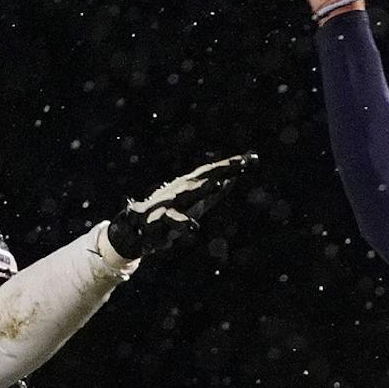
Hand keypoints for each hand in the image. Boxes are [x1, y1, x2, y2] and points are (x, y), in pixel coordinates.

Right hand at [103, 154, 255, 261]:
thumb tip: (231, 180)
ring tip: (221, 184)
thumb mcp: (195, 203)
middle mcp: (182, 190)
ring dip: (205, 189)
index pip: (214, 171)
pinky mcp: (160, 221)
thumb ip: (213, 193)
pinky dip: (182, 224)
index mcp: (190, 185)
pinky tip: (193, 227)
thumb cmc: (169, 214)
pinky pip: (173, 222)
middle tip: (242, 163)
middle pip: (206, 177)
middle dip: (224, 169)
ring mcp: (171, 203)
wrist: (136, 229)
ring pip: (190, 194)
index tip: (252, 158)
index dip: (232, 165)